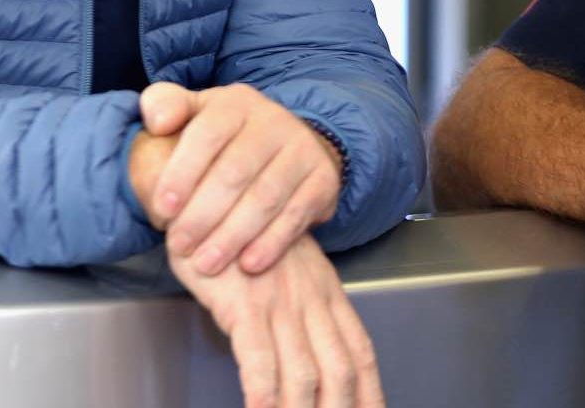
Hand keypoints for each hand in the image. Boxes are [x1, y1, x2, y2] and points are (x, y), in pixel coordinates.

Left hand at [136, 82, 343, 276]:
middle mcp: (274, 120)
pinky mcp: (324, 179)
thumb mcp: (194, 113)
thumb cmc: (225, 138)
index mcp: (236, 103)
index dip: (182, 173)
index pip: (207, 134)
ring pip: (266, 197)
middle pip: (235, 172)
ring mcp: (303, 148)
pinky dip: (272, 242)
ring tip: (207, 263)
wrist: (288, 146)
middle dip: (202, 214)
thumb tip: (158, 122)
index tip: (162, 210)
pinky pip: (297, 214)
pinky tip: (249, 264)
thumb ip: (164, 107)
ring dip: (233, 235)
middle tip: (180, 246)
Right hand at [173, 233, 383, 407]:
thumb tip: (318, 353)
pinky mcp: (245, 305)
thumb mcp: (291, 270)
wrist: (214, 198)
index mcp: (327, 293)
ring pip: (304, 373)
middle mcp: (311, 300)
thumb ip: (307, 307)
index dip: (371, 391)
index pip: (359, 351)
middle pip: (341, 369)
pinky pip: (259, 360)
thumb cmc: (244, 240)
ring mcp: (280, 304)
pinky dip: (263, 394)